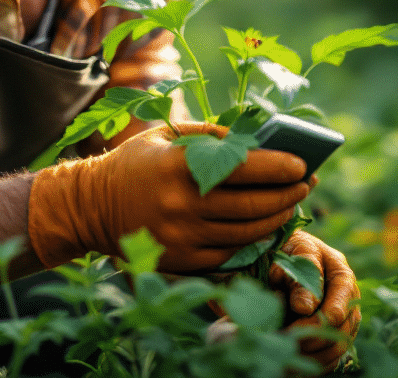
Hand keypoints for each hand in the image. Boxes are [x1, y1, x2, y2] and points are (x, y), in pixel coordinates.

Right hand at [28, 122, 310, 272]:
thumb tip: (261, 141)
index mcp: (179, 167)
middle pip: (252, 205)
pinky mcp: (181, 262)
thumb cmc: (137, 164)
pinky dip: (253, 241)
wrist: (91, 207)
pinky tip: (265, 227)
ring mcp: (182, 238)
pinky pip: (230, 254)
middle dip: (288, 195)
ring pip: (247, 233)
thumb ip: (212, 135)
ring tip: (291, 204)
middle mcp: (182, 205)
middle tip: (306, 185)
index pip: (245, 168)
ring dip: (277, 219)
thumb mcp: (167, 136)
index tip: (302, 165)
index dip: (280, 168)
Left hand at [271, 230, 360, 372]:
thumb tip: (305, 308)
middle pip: (342, 326)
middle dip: (315, 337)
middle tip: (287, 341)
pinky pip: (331, 359)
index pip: (342, 296)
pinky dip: (314, 365)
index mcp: (340, 273)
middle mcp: (347, 300)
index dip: (328, 313)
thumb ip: (299, 278)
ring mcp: (343, 321)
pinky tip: (293, 366)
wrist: (277, 260)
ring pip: (338, 347)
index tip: (310, 322)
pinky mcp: (332, 338)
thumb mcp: (291, 256)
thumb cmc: (285, 252)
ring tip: (285, 355)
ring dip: (313, 355)